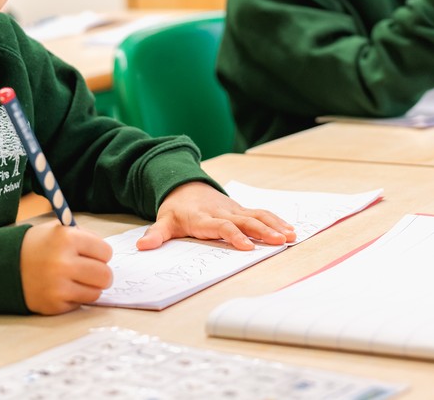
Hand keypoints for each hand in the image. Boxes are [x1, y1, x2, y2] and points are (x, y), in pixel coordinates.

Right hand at [20, 222, 113, 314]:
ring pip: (96, 292)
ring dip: (90, 287)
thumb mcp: (57, 230)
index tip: (95, 255)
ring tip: (78, 280)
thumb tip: (106, 255)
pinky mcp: (53, 304)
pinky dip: (75, 297)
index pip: (106, 252)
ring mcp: (58, 286)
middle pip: (104, 275)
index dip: (101, 254)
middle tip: (93, 271)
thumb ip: (83, 238)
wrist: (3, 265)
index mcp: (67, 239)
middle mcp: (63, 263)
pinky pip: (79, 304)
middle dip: (102, 273)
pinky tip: (63, 288)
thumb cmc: (35, 246)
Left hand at [135, 182, 294, 251]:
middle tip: (280, 241)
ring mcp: (234, 209)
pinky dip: (276, 220)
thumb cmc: (176, 209)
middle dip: (263, 231)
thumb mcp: (163, 220)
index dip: (234, 235)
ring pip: (257, 215)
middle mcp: (223, 212)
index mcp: (204, 218)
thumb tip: (143, 246)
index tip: (247, 246)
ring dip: (274, 225)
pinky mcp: (241, 209)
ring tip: (290, 235)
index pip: (221, 226)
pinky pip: (261, 213)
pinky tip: (290, 229)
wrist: (184, 186)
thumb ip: (156, 234)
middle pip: (245, 221)